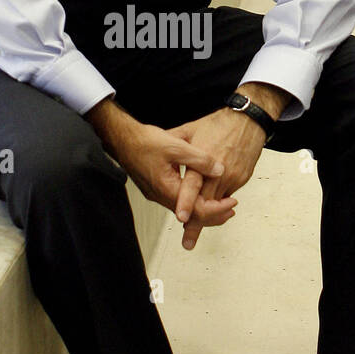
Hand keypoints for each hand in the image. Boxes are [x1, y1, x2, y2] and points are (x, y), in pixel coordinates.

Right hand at [86, 101, 237, 231]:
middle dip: (213, 214)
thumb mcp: (177, 146)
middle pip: (191, 215)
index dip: (217, 209)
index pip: (197, 210)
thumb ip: (200, 160)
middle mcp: (160, 196)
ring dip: (203, 208)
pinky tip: (201, 193)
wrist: (122, 138)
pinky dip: (192, 201)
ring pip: (184, 209)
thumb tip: (220, 170)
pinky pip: (177, 200)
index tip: (232, 202)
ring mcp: (156, 193)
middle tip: (231, 208)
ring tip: (221, 204)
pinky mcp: (155, 187)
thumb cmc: (144, 141)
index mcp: (167, 189)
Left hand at [171, 109, 266, 249]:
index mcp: (203, 159)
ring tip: (193, 232)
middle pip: (207, 204)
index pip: (192, 186)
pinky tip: (211, 202)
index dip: (187, 203)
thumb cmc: (217, 123)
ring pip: (217, 203)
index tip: (182, 219)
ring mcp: (232, 177)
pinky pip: (226, 195)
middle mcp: (219, 172)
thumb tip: (154, 151)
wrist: (248, 119)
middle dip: (197, 225)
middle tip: (187, 242)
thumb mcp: (189, 130)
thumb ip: (173, 145)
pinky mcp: (241, 179)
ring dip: (207, 214)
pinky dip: (217, 200)